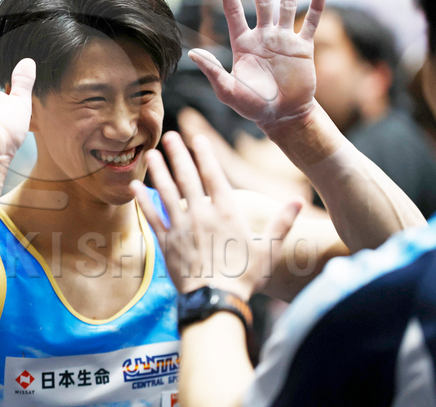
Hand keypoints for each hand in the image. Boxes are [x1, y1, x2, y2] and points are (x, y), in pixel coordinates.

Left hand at [131, 132, 301, 299]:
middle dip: (179, 154)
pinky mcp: (166, 242)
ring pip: (167, 192)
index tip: (197, 138)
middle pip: (187, 177)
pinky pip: (153, 216)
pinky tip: (135, 186)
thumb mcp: (269, 249)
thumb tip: (300, 200)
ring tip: (153, 154)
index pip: (214, 175)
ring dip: (159, 171)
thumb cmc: (245, 277)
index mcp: (226, 212)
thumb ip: (282, 222)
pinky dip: (144, 201)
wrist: (216, 300)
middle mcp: (202, 214)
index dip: (204, 154)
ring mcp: (181, 227)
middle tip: (170, 136)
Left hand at [190, 0, 325, 129]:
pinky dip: (316, 9)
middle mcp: (263, 37)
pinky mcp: (303, 49)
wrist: (281, 117)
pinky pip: (310, 25)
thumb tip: (193, 54)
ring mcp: (284, 41)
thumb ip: (212, 71)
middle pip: (263, 1)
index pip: (234, 13)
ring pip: (288, 5)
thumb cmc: (251, 106)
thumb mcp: (227, 90)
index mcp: (243, 44)